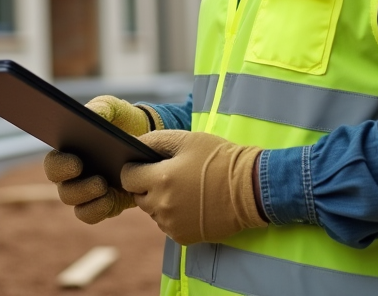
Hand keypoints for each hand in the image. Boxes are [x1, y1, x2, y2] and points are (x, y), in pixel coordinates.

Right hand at [42, 95, 151, 223]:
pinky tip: (111, 198)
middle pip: (63, 189)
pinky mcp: (104, 205)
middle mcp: (73, 176)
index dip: (59, 166)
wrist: (148, 137)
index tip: (76, 162)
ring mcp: (88, 193)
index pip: (53, 163)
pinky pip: (92, 214)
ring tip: (105, 186)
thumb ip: (102, 108)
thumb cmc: (122, 121)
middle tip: (97, 179)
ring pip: (76, 204)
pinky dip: (99, 209)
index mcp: (69, 152)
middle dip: (77, 187)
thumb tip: (94, 116)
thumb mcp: (114, 108)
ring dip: (88, 198)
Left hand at [121, 130, 266, 244]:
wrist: (250, 189)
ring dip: (160, 201)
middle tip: (169, 176)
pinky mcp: (183, 237)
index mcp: (161, 179)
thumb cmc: (219, 159)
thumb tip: (134, 143)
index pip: (127, 177)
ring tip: (183, 189)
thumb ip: (155, 140)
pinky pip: (167, 225)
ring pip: (152, 212)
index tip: (143, 165)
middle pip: (138, 196)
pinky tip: (191, 204)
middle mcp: (162, 205)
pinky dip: (173, 216)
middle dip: (147, 185)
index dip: (134, 169)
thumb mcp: (187, 140)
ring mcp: (171, 225)